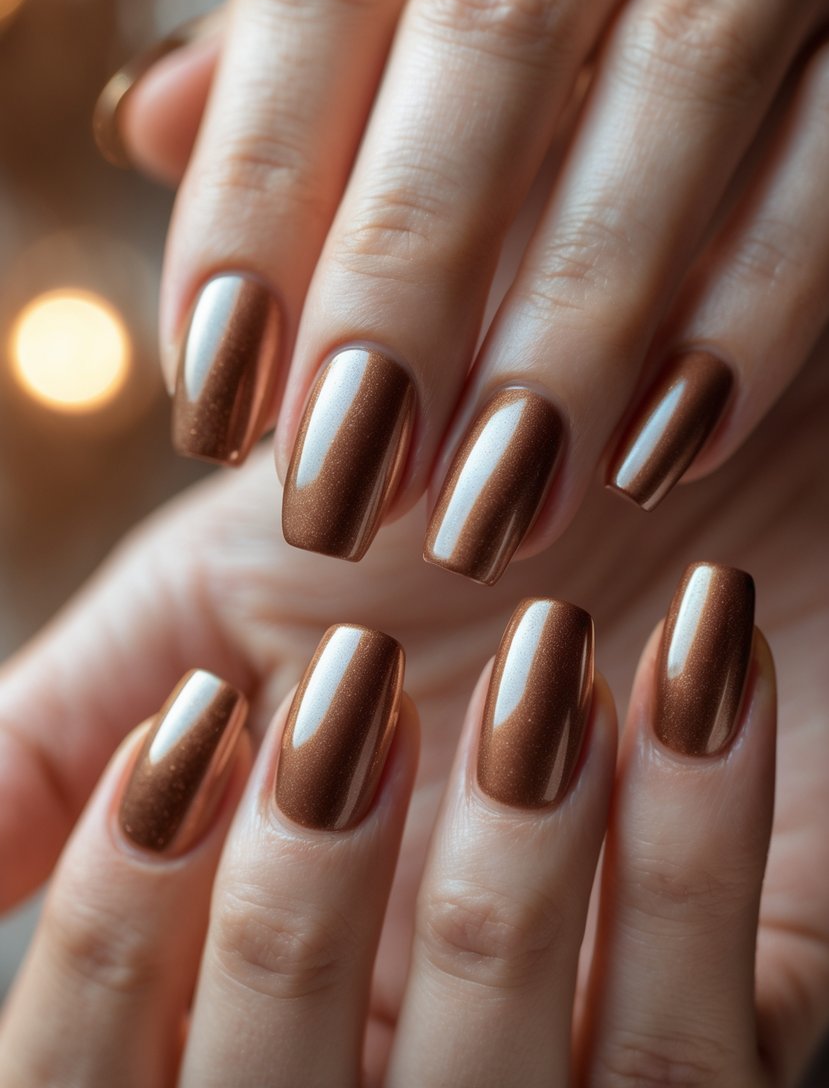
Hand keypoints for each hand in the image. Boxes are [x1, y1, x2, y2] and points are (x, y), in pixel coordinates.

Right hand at [1, 335, 826, 1080]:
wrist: (599, 456)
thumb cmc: (398, 535)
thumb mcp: (202, 610)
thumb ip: (52, 726)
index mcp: (246, 993)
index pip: (96, 1084)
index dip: (111, 928)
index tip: (197, 723)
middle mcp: (394, 1061)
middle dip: (301, 896)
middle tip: (362, 674)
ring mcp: (568, 1071)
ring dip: (508, 874)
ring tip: (546, 664)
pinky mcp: (749, 1025)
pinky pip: (708, 1038)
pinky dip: (693, 848)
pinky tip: (697, 662)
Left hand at [98, 0, 828, 581]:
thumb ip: (307, 49)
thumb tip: (152, 124)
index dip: (254, 198)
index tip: (217, 398)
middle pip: (488, 41)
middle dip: (402, 285)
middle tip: (342, 490)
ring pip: (672, 87)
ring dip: (570, 327)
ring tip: (488, 508)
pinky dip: (753, 305)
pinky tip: (667, 450)